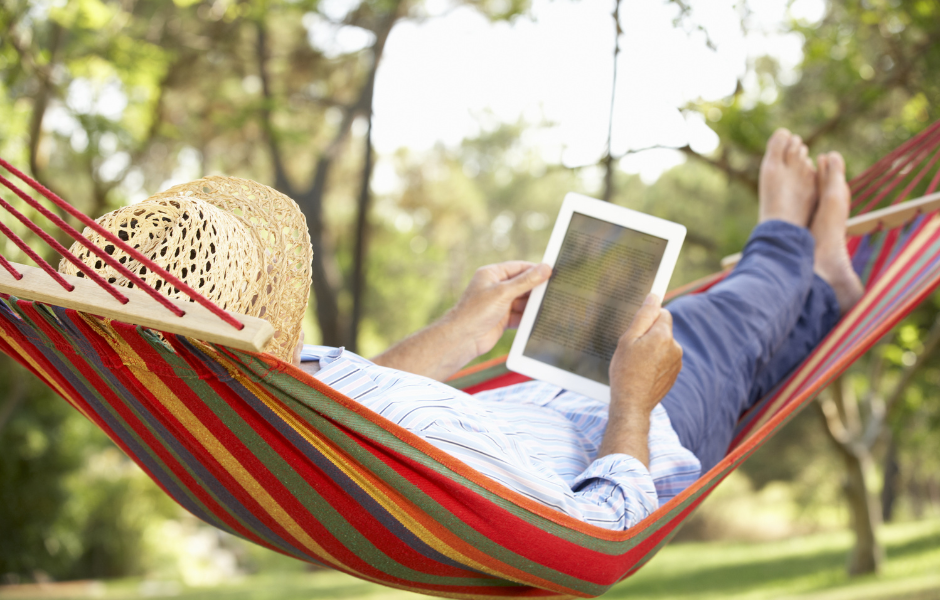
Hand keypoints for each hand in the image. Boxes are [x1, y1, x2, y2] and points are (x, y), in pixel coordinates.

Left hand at [448, 261, 551, 359]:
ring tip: (550, 304)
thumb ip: (526, 281)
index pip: (518, 267)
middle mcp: (495, 288)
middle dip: (536, 289)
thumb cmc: (476, 311)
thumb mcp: (503, 292)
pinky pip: (520, 316)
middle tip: (555, 289)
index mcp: (492, 274)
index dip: (534, 269)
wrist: (463, 338)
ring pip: (522, 301)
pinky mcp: (502, 319)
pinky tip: (540, 318)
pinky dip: (528, 317)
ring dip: (533, 304)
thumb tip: (545, 268)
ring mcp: (499, 304)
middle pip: (522, 284)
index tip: (552, 271)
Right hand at [597, 293, 682, 466]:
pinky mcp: (674, 374)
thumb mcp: (627, 340)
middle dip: (649, 334)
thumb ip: (643, 316)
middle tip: (631, 349)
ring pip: (663, 345)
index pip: (662, 313)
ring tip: (636, 363)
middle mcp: (675, 347)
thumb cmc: (625, 372)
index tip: (637, 328)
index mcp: (664, 335)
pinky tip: (642, 372)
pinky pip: (665, 359)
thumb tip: (654, 297)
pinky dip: (655, 362)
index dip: (648, 319)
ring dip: (652, 349)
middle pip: (663, 329)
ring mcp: (677, 362)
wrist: (632, 404)